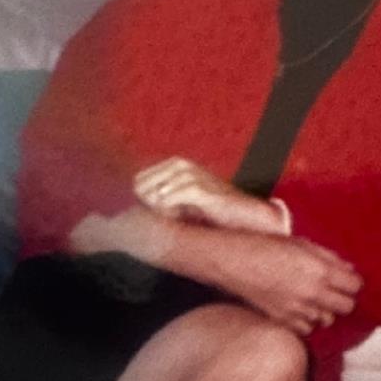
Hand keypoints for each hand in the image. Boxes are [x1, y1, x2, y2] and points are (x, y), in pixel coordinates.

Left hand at [134, 156, 281, 234]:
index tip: (166, 210)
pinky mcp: (199, 189)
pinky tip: (184, 216)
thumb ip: (159, 196)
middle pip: (142, 187)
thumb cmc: (213, 209)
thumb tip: (133, 202)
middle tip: (175, 214)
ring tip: (182, 216)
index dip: (146, 200)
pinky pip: (166, 200)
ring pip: (154, 194)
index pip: (138, 180)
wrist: (247, 214)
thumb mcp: (183, 199)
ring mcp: (191, 174)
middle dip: (152, 205)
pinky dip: (170, 212)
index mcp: (175, 164)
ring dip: (163, 211)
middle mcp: (181, 164)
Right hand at [209, 229, 360, 334]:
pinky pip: (306, 329)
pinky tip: (300, 309)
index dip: (353, 282)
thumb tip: (348, 269)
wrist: (233, 260)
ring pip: (327, 320)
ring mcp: (297, 309)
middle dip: (344, 298)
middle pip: (347, 307)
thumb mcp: (302, 244)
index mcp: (320, 271)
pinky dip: (306, 322)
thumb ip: (329, 257)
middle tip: (334, 290)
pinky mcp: (281, 319)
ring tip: (314, 299)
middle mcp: (312, 293)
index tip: (347, 280)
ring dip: (325, 311)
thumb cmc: (266, 246)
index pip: (355, 286)